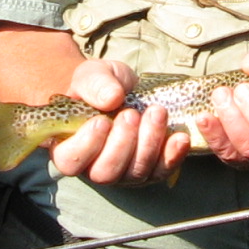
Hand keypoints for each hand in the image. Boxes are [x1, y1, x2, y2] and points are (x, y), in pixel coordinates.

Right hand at [45, 58, 189, 186]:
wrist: (125, 90)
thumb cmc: (100, 86)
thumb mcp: (92, 75)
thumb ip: (95, 84)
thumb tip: (111, 98)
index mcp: (69, 147)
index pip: (69, 161)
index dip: (86, 146)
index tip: (101, 121)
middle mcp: (94, 167)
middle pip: (105, 172)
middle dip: (122, 144)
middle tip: (131, 114)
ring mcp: (124, 173)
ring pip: (135, 173)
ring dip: (148, 143)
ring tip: (156, 113)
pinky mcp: (150, 170)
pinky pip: (162, 171)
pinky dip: (172, 155)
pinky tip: (179, 137)